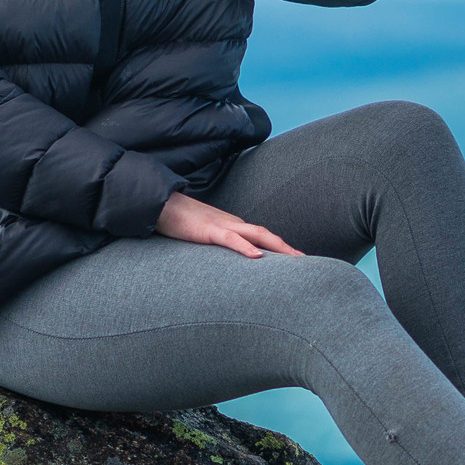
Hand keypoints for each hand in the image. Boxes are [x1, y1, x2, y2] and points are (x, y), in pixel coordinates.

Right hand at [156, 190, 300, 258]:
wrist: (159, 204)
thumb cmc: (178, 221)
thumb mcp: (202, 234)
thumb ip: (215, 243)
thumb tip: (227, 256)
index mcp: (232, 226)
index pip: (262, 236)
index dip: (280, 246)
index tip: (296, 259)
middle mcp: (232, 224)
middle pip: (266, 234)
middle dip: (286, 247)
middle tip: (305, 261)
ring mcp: (221, 225)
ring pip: (256, 235)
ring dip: (277, 246)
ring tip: (294, 258)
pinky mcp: (208, 230)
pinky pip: (230, 239)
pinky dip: (245, 247)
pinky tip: (257, 256)